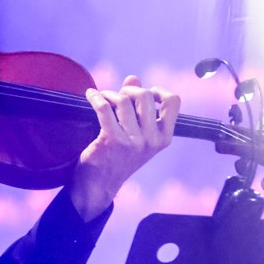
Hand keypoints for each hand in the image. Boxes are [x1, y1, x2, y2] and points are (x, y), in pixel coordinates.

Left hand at [69, 75, 178, 217]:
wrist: (100, 184)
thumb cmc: (118, 157)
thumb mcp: (136, 134)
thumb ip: (137, 106)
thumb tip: (134, 78)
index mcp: (164, 138)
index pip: (173, 102)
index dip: (159, 91)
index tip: (145, 91)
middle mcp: (152, 140)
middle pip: (144, 95)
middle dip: (128, 90)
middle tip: (117, 95)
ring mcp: (133, 141)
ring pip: (123, 101)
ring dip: (109, 94)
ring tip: (101, 97)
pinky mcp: (113, 140)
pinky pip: (105, 108)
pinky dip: (96, 98)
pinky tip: (91, 96)